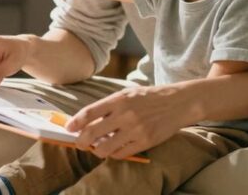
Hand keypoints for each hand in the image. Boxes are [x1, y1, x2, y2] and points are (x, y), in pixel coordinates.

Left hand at [66, 85, 192, 158]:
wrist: (178, 102)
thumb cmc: (150, 97)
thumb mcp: (128, 94)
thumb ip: (109, 106)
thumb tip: (88, 120)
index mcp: (119, 99)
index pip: (89, 113)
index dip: (75, 122)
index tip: (69, 128)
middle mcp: (125, 114)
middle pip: (92, 133)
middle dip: (81, 141)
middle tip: (79, 143)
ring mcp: (135, 130)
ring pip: (104, 148)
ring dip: (97, 150)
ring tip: (97, 148)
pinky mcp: (145, 142)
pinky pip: (121, 154)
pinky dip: (114, 153)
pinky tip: (114, 149)